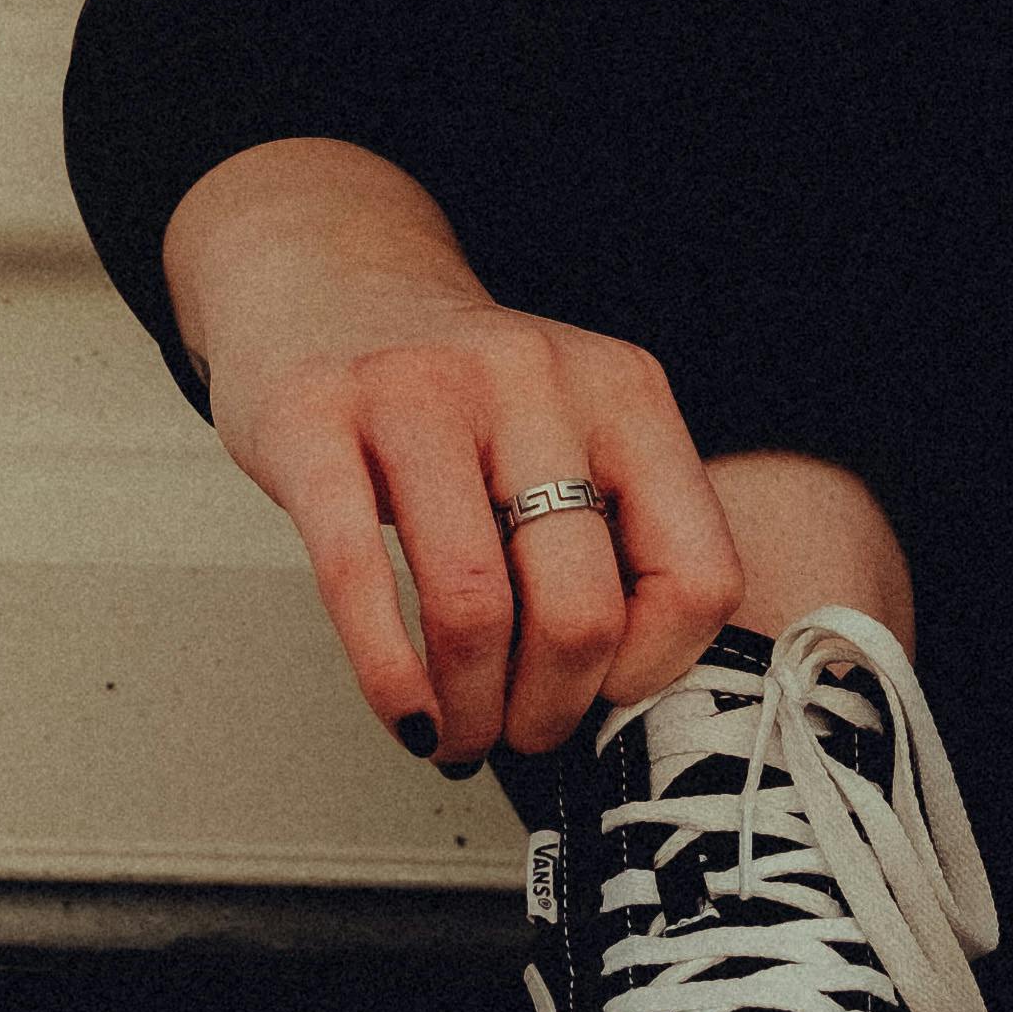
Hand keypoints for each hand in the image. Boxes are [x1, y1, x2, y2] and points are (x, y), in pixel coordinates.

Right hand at [164, 139, 746, 766]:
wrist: (328, 278)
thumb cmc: (460, 393)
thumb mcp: (574, 428)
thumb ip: (614, 532)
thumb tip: (621, 697)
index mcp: (625, 392)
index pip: (696, 573)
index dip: (653, 668)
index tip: (606, 694)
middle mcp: (532, 381)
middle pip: (580, 609)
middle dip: (548, 710)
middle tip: (519, 733)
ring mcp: (418, 394)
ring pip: (474, 607)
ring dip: (467, 710)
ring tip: (455, 733)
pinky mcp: (316, 420)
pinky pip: (359, 578)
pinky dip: (389, 678)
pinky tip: (402, 713)